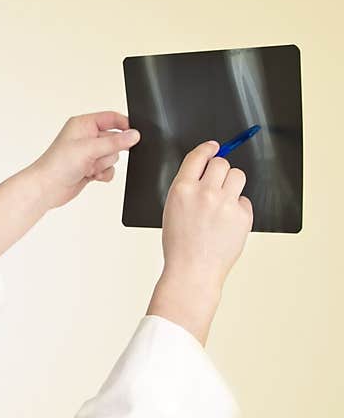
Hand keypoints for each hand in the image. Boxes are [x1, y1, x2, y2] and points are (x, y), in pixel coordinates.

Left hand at [27, 111, 140, 209]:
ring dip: (103, 165)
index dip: (124, 125)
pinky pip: (109, 169)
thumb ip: (114, 142)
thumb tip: (134, 135)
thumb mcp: (89, 149)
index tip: (134, 134)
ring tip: (88, 167)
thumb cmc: (57, 165)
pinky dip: (103, 174)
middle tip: (95, 156)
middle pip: (115, 140)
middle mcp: (86, 137)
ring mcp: (88, 153)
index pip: (111, 118)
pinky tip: (91, 176)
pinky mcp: (90, 168)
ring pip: (112, 156)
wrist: (47, 189)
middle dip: (107, 152)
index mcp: (83, 124)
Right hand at [158, 139, 253, 289]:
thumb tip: (206, 169)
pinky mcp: (242, 216)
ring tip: (223, 201)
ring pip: (237, 175)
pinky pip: (245, 200)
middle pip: (222, 163)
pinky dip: (238, 208)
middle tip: (217, 183)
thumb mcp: (172, 209)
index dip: (208, 149)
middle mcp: (204, 192)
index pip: (198, 157)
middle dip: (220, 170)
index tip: (214, 147)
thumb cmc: (180, 244)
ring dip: (232, 184)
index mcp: (182, 189)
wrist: (192, 270)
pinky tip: (227, 222)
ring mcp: (225, 204)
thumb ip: (187, 187)